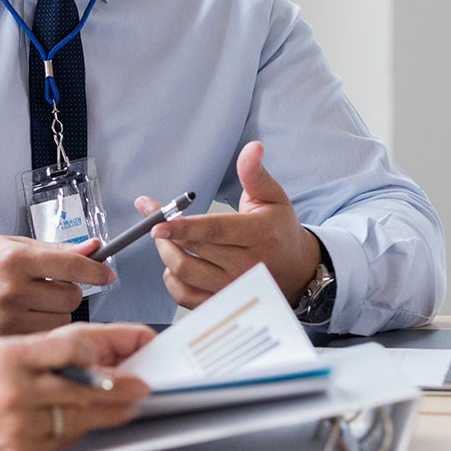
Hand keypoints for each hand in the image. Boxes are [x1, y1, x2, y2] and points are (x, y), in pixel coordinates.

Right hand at [0, 235, 114, 344]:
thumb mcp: (10, 245)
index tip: (106, 274)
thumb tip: (93, 248)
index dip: (96, 270)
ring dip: (57, 311)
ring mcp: (8, 318)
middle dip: (70, 290)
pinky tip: (25, 317)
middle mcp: (13, 289)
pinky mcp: (4, 339)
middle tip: (51, 286)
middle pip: (72, 297)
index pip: (71, 265)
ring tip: (34, 302)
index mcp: (16, 259)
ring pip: (62, 320)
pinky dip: (43, 327)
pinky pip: (44, 336)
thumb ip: (53, 249)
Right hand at [0, 322, 152, 450]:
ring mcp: (18, 424)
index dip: (112, 345)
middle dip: (122, 386)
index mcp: (10, 355)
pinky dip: (77, 433)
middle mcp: (16, 389)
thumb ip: (41, 352)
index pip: (74, 345)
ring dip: (109, 413)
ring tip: (126, 406)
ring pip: (80, 417)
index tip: (135, 345)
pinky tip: (88, 426)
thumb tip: (91, 353)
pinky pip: (61, 442)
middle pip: (87, 386)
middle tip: (143, 385)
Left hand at [144, 141, 321, 309]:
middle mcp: (247, 265)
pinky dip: (172, 279)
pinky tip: (176, 264)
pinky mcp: (222, 302)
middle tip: (155, 218)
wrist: (296, 270)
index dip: (183, 227)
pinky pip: (185, 296)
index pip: (214, 231)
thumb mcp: (272, 197)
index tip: (156, 222)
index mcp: (259, 235)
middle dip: (165, 233)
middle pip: (192, 251)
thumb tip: (252, 147)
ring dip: (166, 254)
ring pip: (185, 273)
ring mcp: (234, 287)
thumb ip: (255, 173)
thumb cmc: (279, 229)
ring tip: (166, 239)